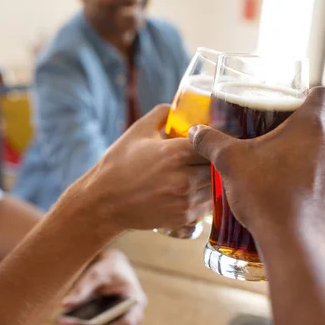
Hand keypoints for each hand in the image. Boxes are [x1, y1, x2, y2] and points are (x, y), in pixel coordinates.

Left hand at [58, 249, 146, 324]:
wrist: (113, 265)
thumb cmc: (109, 267)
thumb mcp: (97, 272)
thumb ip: (83, 288)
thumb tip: (66, 304)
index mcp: (135, 302)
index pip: (126, 323)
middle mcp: (130, 316)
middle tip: (65, 324)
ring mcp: (118, 323)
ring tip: (63, 323)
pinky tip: (66, 323)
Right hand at [79, 104, 210, 231]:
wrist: (104, 202)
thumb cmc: (118, 165)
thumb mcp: (138, 132)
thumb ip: (161, 114)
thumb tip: (177, 106)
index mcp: (175, 153)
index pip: (213, 143)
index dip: (215, 140)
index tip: (212, 138)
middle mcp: (184, 178)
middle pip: (221, 166)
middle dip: (218, 160)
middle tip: (215, 155)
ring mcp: (186, 200)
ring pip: (218, 187)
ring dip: (215, 179)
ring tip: (206, 171)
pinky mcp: (185, 217)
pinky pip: (209, 205)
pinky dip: (206, 196)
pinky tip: (196, 189)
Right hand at [189, 87, 324, 240]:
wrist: (292, 241)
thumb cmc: (263, 194)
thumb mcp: (229, 162)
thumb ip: (211, 141)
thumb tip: (195, 132)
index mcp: (311, 126)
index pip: (322, 94)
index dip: (309, 96)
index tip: (295, 107)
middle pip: (323, 132)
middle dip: (303, 140)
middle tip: (278, 155)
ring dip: (316, 166)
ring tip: (289, 182)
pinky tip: (303, 203)